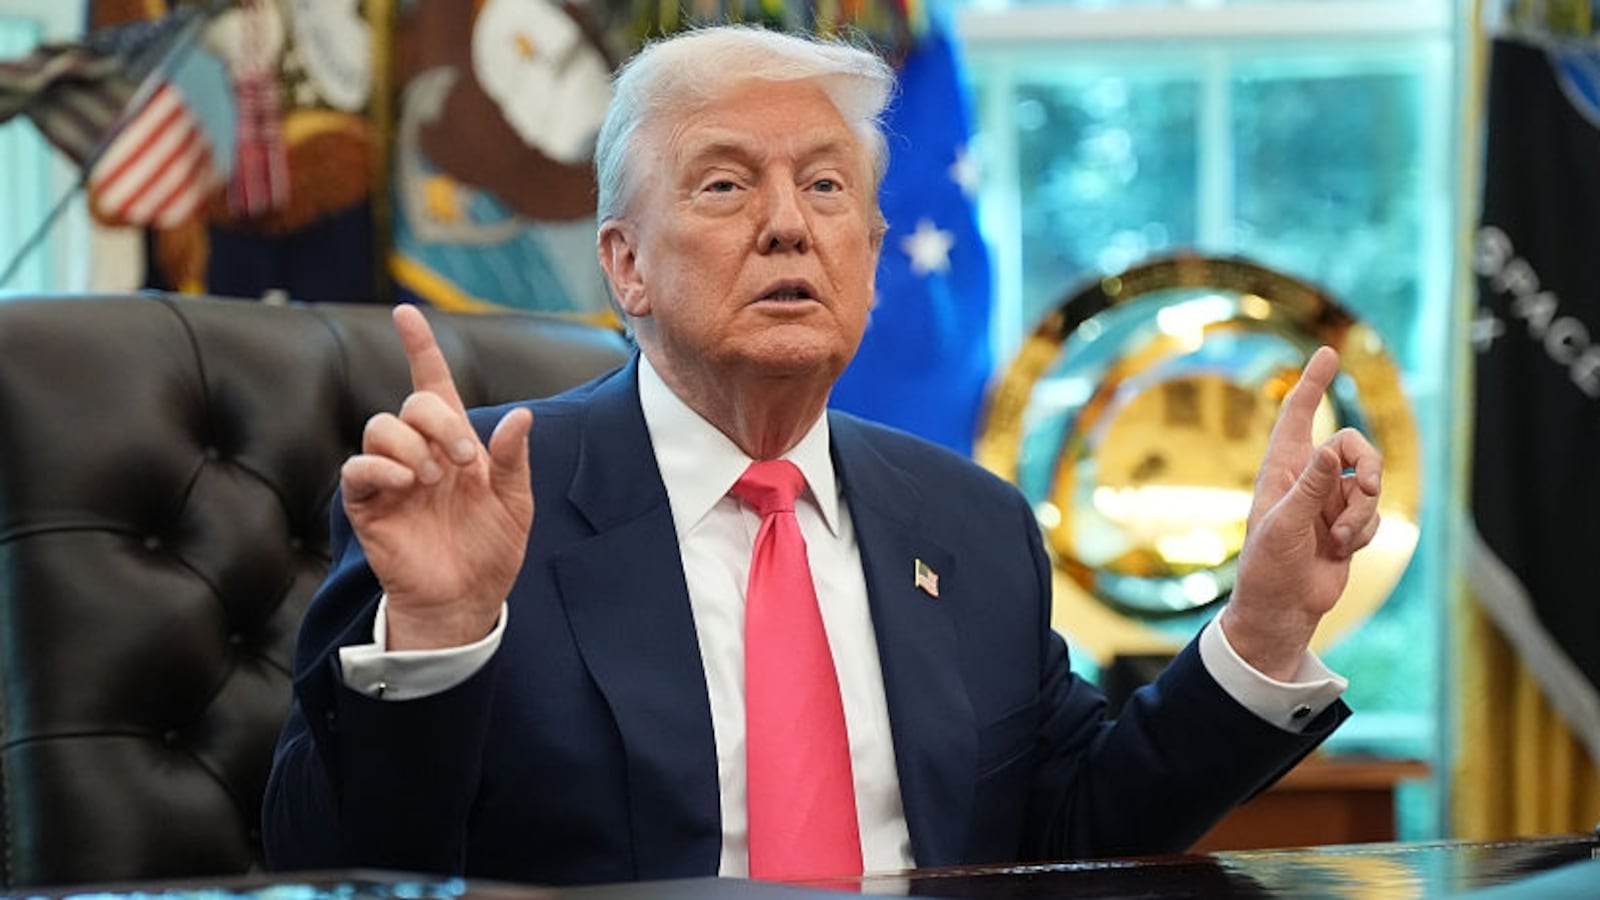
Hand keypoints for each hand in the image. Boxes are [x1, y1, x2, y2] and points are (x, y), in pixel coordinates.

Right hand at [339, 305, 534, 649]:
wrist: (467, 599)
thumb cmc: (490, 549)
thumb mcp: (516, 502)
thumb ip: (515, 458)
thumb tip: (521, 415)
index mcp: (454, 443)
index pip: (432, 383)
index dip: (419, 347)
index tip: (407, 313)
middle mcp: (419, 452)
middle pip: (411, 404)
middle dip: (438, 421)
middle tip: (463, 459)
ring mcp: (391, 477)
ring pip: (380, 429)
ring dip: (411, 445)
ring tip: (434, 479)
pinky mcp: (369, 504)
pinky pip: (357, 469)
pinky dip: (380, 468)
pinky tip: (407, 484)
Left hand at [1221, 346, 1382, 680]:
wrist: (1284, 608)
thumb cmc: (1269, 566)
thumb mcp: (1285, 524)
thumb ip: (1313, 487)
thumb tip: (1334, 451)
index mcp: (1282, 468)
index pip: (1299, 415)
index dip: (1312, 383)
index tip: (1327, 352)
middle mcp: (1308, 477)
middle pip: (1356, 446)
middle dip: (1370, 466)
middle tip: (1368, 488)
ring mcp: (1329, 500)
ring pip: (1371, 483)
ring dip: (1362, 513)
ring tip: (1338, 539)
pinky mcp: (1347, 523)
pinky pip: (1374, 513)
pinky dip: (1363, 532)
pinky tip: (1341, 551)